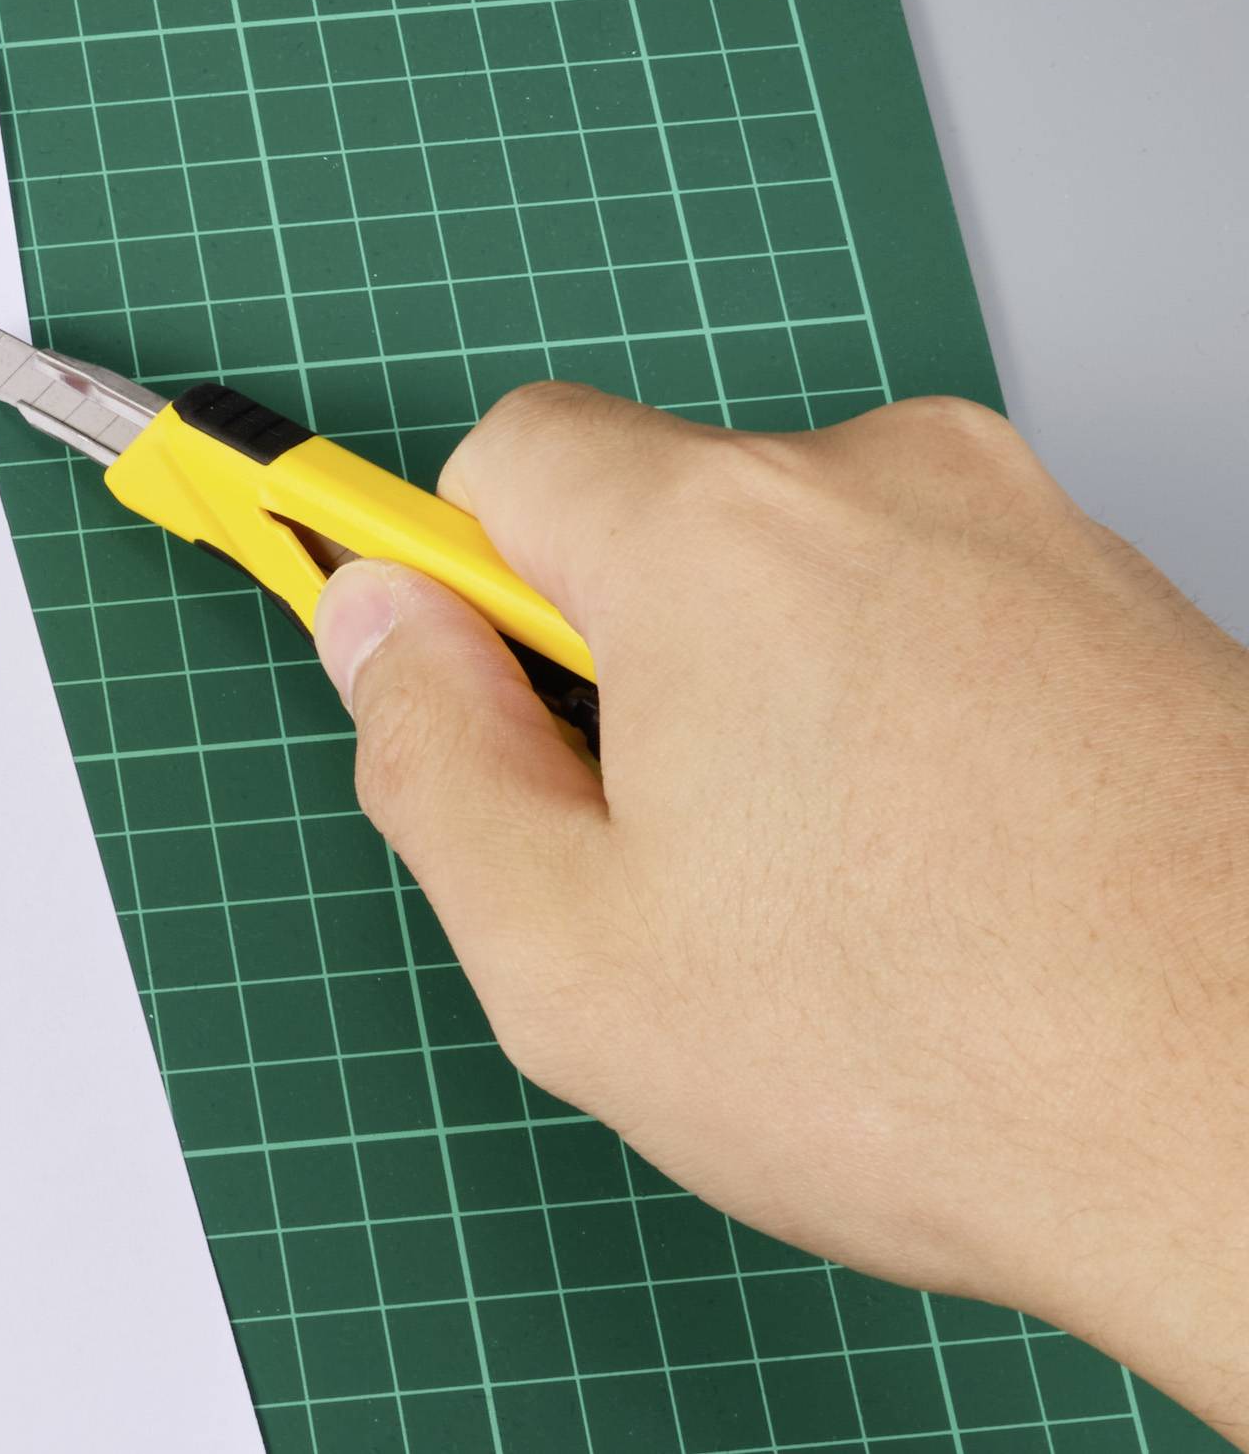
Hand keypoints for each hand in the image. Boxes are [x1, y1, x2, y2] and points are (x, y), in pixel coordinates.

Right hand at [313, 385, 1248, 1437]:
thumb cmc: (942, 1059)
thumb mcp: (570, 956)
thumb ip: (427, 758)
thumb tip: (382, 633)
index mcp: (718, 539)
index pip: (511, 454)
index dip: (450, 573)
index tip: (445, 668)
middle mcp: (885, 483)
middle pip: (660, 519)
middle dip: (615, 663)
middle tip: (647, 852)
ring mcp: (1030, 535)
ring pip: (804, 578)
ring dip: (764, 699)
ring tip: (819, 896)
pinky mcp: (1130, 605)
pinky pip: (937, 618)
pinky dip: (897, 716)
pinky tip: (934, 879)